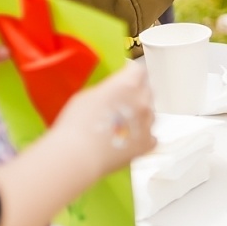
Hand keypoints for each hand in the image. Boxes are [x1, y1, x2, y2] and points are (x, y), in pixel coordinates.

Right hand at [48, 62, 156, 182]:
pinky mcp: (148, 143)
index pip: (139, 70)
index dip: (131, 72)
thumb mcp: (88, 95)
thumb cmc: (76, 124)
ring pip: (150, 112)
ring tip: (120, 124)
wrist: (78, 155)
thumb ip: (108, 89)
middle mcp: (143, 101)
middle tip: (120, 102)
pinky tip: (127, 139)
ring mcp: (148, 123)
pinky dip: (141, 135)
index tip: (125, 76)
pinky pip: (150, 135)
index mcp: (128, 85)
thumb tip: (115, 91)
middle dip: (136, 92)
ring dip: (139, 114)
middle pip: (147, 90)